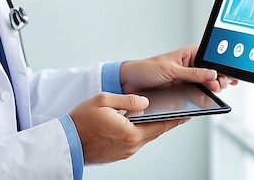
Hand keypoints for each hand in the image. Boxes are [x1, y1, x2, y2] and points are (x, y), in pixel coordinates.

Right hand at [69, 92, 186, 163]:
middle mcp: (131, 145)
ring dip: (153, 126)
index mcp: (130, 132)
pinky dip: (141, 132)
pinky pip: (136, 141)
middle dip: (167, 121)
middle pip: (155, 132)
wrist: (66, 142)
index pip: (160, 125)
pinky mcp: (119, 154)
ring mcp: (125, 152)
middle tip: (180, 112)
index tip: (187, 113)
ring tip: (161, 115)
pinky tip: (141, 123)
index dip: (175, 118)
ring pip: (145, 137)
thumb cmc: (81, 121)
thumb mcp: (104, 100)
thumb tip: (145, 101)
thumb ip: (128, 99)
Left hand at [119, 44, 237, 93]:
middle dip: (218, 78)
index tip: (226, 73)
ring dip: (210, 89)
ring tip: (214, 91)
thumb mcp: (171, 70)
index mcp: (189, 54)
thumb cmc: (146, 69)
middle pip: (211, 73)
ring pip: (205, 86)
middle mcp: (190, 67)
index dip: (220, 65)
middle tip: (219, 85)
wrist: (129, 83)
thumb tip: (212, 73)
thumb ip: (192, 73)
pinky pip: (196, 96)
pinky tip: (204, 100)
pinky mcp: (183, 92)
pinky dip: (201, 98)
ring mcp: (187, 81)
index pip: (210, 58)